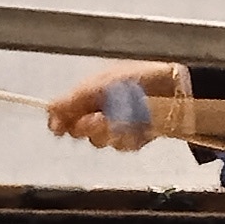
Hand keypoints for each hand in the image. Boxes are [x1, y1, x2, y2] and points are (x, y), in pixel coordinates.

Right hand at [47, 61, 185, 149]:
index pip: (65, 113)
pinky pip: (124, 145)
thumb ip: (74, 99)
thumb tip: (48, 111)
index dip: (60, 122)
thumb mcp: (102, 84)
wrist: (177, 87)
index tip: (59, 128)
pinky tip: (141, 127)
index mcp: (90, 93)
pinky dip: (131, 137)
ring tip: (125, 120)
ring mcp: (119, 125)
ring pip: (102, 141)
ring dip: (111, 132)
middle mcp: (101, 109)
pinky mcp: (137, 137)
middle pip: (80, 131)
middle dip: (88, 128)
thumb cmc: (139, 78)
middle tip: (99, 119)